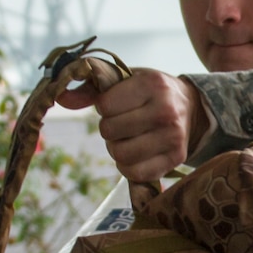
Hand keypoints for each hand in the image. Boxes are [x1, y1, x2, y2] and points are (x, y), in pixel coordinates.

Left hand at [58, 68, 204, 183]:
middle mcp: (165, 111)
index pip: (105, 105)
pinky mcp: (176, 158)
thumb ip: (91, 88)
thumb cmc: (151, 92)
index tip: (118, 104)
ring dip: (117, 148)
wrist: (192, 108)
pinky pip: (134, 173)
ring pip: (120, 155)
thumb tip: (60, 98)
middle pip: (109, 131)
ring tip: (128, 138)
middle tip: (122, 124)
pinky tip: (135, 154)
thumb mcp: (126, 79)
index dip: (104, 107)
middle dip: (109, 129)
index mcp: (151, 85)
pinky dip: (127, 166)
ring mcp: (173, 137)